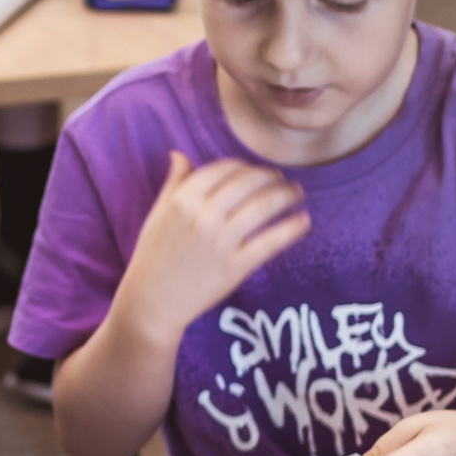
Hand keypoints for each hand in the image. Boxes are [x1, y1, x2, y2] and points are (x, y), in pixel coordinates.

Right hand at [119, 151, 309, 345]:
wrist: (152, 301)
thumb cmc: (153, 256)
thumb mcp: (158, 214)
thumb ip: (174, 183)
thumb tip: (179, 154)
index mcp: (182, 200)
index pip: (225, 169)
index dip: (246, 166)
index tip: (256, 172)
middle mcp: (202, 216)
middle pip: (249, 183)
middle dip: (271, 177)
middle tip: (283, 180)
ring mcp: (220, 242)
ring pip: (264, 207)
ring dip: (287, 195)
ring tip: (296, 194)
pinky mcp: (235, 267)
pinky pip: (271, 241)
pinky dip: (291, 228)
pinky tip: (303, 221)